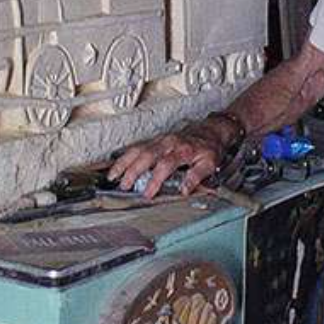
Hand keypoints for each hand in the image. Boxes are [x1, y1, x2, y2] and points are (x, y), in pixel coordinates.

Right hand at [106, 119, 231, 197]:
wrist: (211, 130)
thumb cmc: (209, 148)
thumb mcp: (209, 164)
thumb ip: (196, 177)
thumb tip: (184, 190)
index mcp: (182, 150)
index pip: (165, 165)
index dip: (155, 180)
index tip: (148, 194)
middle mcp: (168, 143)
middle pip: (146, 155)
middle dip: (133, 171)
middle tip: (124, 186)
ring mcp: (160, 140)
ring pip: (138, 149)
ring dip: (124, 162)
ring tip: (113, 176)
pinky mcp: (156, 140)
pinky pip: (137, 146)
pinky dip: (125, 156)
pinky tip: (117, 166)